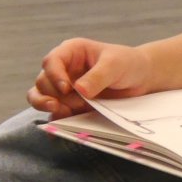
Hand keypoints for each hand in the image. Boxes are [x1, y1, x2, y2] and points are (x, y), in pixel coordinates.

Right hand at [30, 39, 156, 117]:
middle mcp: (63, 69)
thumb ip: (98, 76)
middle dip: (56, 95)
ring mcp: (63, 88)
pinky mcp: (68, 105)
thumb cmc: (127, 63)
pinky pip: (53, 113)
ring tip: (63, 113)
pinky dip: (54, 120)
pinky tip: (57, 129)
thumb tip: (79, 90)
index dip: (54, 76)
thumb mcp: (115, 65)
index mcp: (71, 52)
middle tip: (76, 102)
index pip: (51, 62)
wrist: (140, 79)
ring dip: (48, 106)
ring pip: (40, 97)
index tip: (67, 89)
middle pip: (43, 82)